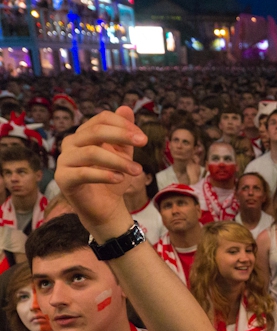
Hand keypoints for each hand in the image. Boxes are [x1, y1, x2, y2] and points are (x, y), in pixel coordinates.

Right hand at [54, 108, 146, 236]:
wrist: (105, 207)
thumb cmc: (113, 177)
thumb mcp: (123, 154)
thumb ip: (124, 133)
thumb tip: (126, 107)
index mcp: (85, 134)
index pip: (102, 119)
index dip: (123, 125)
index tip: (143, 138)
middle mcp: (71, 143)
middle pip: (96, 131)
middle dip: (122, 135)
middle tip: (143, 142)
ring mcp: (64, 160)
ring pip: (92, 153)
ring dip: (119, 161)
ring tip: (138, 170)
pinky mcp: (63, 179)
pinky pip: (83, 173)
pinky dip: (104, 175)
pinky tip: (120, 179)